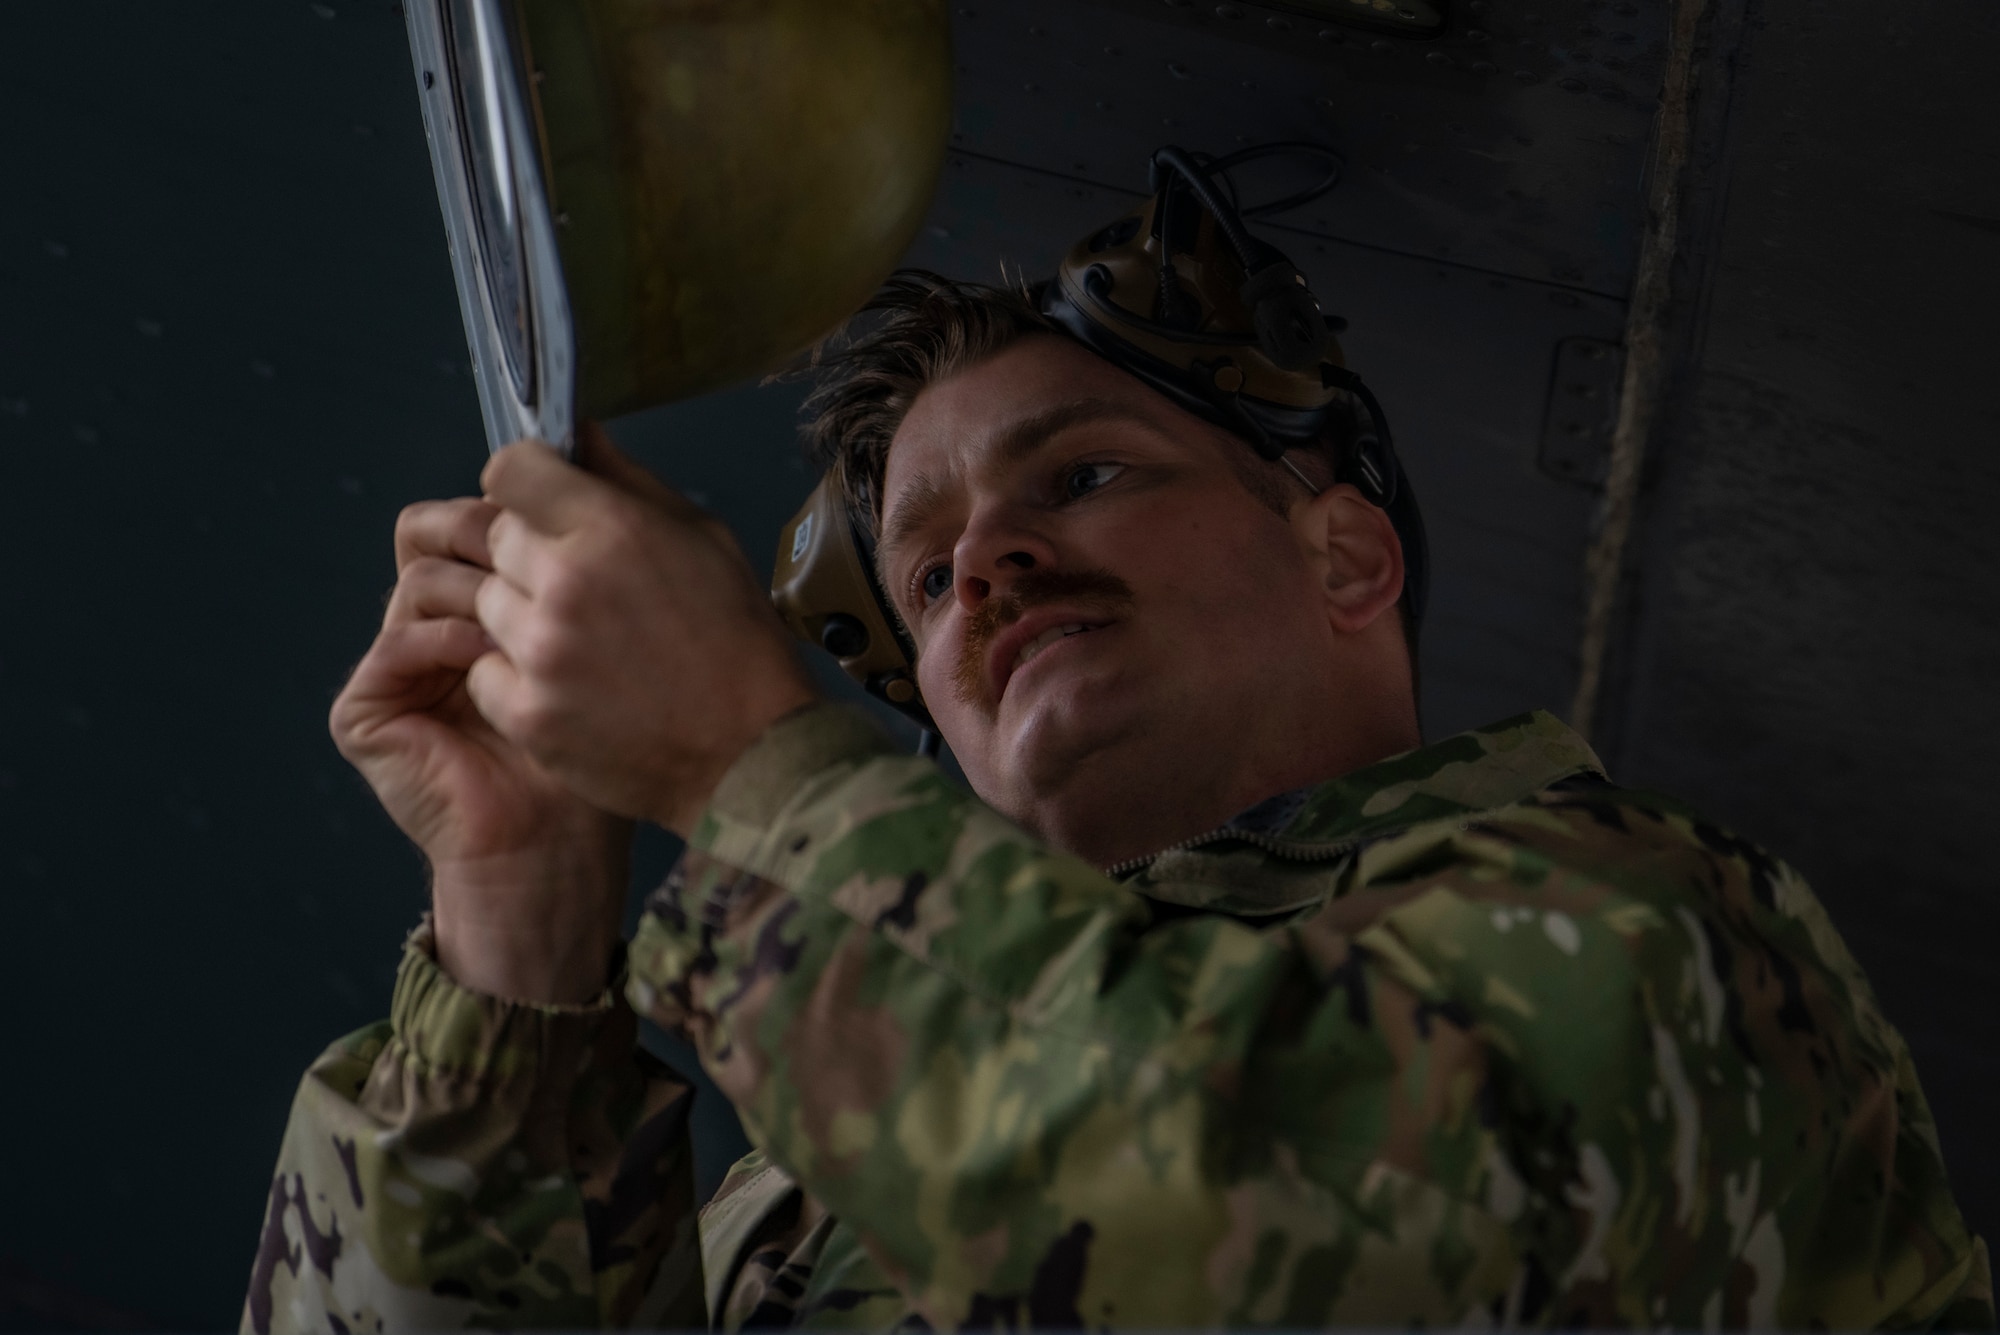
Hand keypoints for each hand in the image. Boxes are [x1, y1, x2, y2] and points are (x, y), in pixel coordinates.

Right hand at [330, 495, 629, 1003]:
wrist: (562, 842)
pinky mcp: (365, 712)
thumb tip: (586, 441)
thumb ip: (585, 545)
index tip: (560, 509)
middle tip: (536, 555)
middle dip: (490, 536)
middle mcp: (431, 624)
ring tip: (525, 620)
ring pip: (419, 579)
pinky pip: (397, 643)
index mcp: (481, 598)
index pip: (470, 514)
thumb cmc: (601, 744)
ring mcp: (395, 667)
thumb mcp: (606, 627)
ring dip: (479, 590)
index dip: (511, 505)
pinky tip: (491, 653)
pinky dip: (447, 640)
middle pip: (433, 532)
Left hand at [467, 424, 818, 834]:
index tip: (542, 501)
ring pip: (483, 604)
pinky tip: (569, 686)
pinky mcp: (526, 711)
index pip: (508, 470)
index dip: (524, 482)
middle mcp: (564, 582)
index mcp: (611, 528)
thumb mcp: (703, 538)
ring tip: (579, 642)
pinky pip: (483, 670)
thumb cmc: (736, 641)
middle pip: (491, 537)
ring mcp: (540, 651)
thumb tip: (578, 433)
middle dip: (525, 553)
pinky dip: (515, 676)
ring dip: (520, 615)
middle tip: (575, 586)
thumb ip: (629, 481)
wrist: (750, 753)